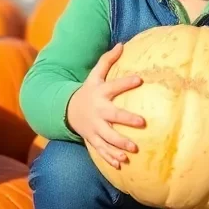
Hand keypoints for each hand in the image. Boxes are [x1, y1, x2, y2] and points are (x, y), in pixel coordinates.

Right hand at [66, 43, 145, 168]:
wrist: (66, 111)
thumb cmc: (88, 91)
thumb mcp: (94, 75)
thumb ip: (107, 60)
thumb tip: (122, 44)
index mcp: (100, 94)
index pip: (114, 86)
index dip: (126, 82)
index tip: (140, 79)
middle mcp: (97, 111)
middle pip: (112, 116)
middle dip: (126, 119)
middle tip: (142, 122)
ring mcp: (94, 127)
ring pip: (107, 137)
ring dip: (119, 144)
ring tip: (133, 150)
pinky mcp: (92, 139)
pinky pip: (101, 150)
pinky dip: (109, 158)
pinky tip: (121, 164)